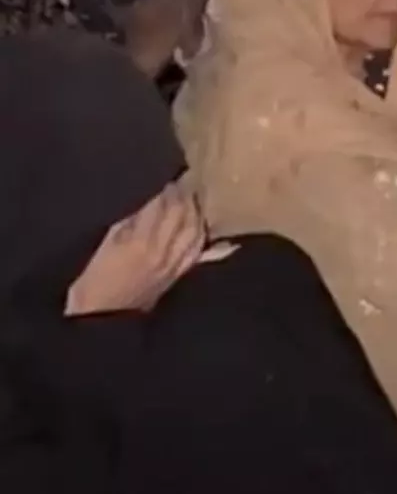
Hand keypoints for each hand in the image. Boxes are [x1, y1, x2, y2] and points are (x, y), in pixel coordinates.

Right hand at [65, 184, 205, 315]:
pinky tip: (212, 232)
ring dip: (195, 212)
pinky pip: (196, 253)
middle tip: (183, 179)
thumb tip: (141, 198)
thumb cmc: (87, 281)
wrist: (98, 320)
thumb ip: (121, 222)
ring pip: (194, 232)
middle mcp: (161, 252)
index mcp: (138, 241)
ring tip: (193, 197)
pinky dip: (204, 239)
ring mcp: (171, 266)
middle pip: (181, 215)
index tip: (166, 173)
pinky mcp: (175, 278)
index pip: (160, 205)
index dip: (165, 187)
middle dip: (183, 195)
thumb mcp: (99, 245)